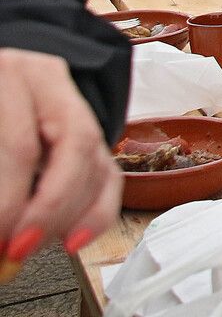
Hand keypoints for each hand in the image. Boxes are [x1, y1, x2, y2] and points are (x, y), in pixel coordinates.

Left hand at [0, 49, 121, 277]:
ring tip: (33, 247)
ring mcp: (83, 110)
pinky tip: (73, 240)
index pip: (23, 144)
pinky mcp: (93, 137)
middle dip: (49, 209)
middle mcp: (58, 88)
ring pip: (98, 164)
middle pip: (75, 149)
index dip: (10, 198)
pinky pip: (108, 177)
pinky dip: (95, 214)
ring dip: (69, 217)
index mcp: (16, 74)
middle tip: (18, 248)